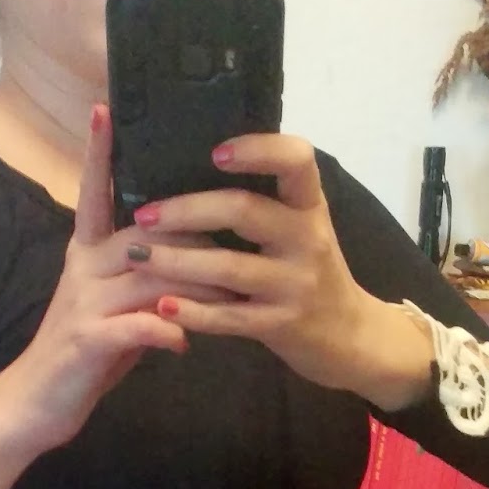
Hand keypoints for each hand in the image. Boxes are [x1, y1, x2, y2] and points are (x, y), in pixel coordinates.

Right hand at [13, 105, 229, 452]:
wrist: (36, 404)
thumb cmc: (84, 354)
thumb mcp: (113, 306)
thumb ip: (143, 276)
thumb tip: (189, 252)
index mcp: (86, 253)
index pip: (93, 192)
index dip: (98, 153)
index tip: (104, 108)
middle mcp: (84, 268)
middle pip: (146, 231)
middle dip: (197, 235)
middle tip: (240, 238)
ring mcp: (85, 302)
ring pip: (151, 274)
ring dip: (197, 284)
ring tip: (233, 294)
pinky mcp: (90, 338)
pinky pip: (140, 323)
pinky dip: (170, 329)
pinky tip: (186, 342)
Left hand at [125, 134, 433, 409]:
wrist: (352, 338)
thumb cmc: (312, 274)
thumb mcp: (302, 230)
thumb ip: (267, 201)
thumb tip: (199, 164)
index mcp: (310, 207)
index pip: (296, 160)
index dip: (257, 150)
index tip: (215, 152)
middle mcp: (306, 240)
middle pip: (244, 211)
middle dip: (187, 211)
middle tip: (144, 215)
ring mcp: (295, 285)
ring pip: (228, 267)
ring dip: (176, 260)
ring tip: (137, 255)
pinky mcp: (282, 325)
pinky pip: (230, 317)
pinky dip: (194, 311)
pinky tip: (163, 305)